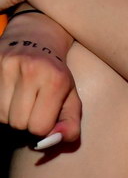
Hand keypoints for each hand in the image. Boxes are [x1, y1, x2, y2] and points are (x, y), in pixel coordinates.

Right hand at [0, 15, 80, 143]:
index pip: (39, 127)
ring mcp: (7, 65)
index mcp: (55, 79)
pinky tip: (7, 92)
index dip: (42, 126)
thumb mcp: (70, 96)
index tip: (45, 114)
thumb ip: (70, 124)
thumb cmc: (55, 74)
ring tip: (20, 97)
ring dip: (8, 113)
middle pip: (17, 123)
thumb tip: (56, 140)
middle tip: (32, 103)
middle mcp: (31, 69)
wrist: (37, 37)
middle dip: (24, 120)